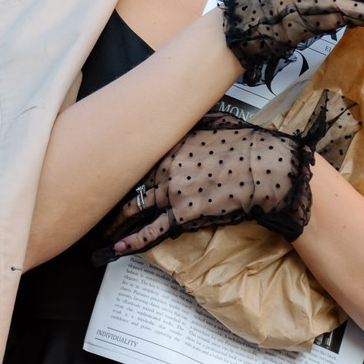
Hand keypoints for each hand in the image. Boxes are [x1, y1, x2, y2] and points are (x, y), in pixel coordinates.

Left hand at [93, 111, 314, 261]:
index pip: (137, 157)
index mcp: (171, 144)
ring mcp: (172, 193)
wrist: (264, 167)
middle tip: (98, 206)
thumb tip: (192, 115)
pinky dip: (132, 242)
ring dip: (117, 222)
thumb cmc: (247, 143)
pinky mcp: (183, 216)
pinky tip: (118, 248)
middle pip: (131, 184)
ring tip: (104, 232)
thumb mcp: (218, 121)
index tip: (112, 173)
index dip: (124, 168)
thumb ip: (197, 123)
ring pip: (135, 209)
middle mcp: (165, 167)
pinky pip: (151, 231)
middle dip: (113, 197)